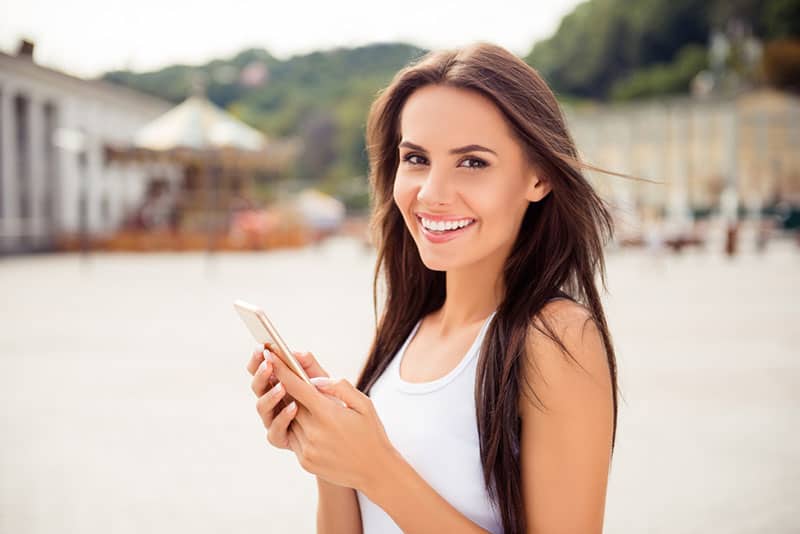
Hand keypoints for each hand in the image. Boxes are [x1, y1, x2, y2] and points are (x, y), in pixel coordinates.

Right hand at [246, 342, 329, 450]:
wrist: (342, 428)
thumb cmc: (327, 398)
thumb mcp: (321, 377)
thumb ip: (308, 364)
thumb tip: (294, 353)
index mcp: (276, 383)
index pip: (259, 369)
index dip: (257, 358)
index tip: (261, 347)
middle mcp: (270, 401)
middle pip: (256, 386)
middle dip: (261, 374)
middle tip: (269, 364)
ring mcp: (273, 419)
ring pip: (261, 407)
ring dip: (270, 395)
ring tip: (282, 386)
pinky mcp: (280, 438)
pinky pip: (275, 430)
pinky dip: (283, 418)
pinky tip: (294, 407)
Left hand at [269, 351, 396, 491]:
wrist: (375, 471)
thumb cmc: (371, 433)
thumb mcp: (364, 404)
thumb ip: (339, 387)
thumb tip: (314, 381)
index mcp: (328, 414)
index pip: (297, 387)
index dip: (281, 370)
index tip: (270, 355)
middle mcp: (314, 432)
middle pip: (290, 402)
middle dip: (285, 388)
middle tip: (281, 373)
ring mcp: (307, 448)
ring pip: (290, 420)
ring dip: (291, 409)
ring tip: (298, 400)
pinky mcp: (305, 461)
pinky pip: (293, 438)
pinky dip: (296, 428)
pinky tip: (307, 423)